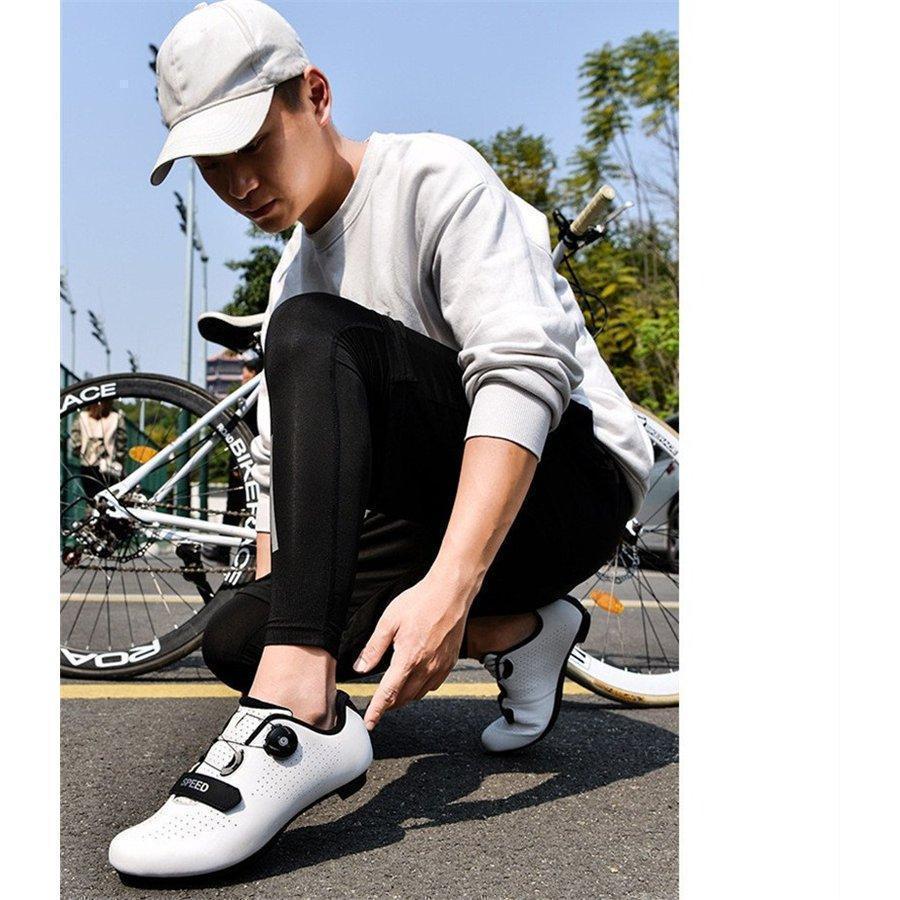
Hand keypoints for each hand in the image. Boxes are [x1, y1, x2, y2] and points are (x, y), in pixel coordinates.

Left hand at [353, 570, 470, 729]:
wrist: (451, 593)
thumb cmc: (422, 601)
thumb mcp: (389, 620)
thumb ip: (374, 647)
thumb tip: (361, 666)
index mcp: (408, 657)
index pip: (388, 693)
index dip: (376, 710)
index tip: (370, 723)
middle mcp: (426, 666)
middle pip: (403, 697)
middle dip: (388, 704)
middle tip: (378, 703)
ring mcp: (440, 666)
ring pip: (419, 694)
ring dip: (404, 697)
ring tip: (394, 691)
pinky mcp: (450, 663)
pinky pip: (433, 685)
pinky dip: (421, 688)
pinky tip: (415, 679)